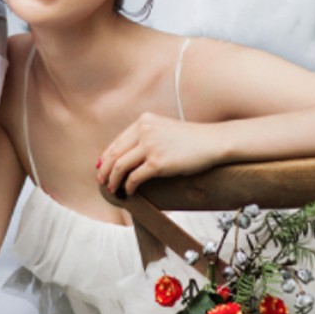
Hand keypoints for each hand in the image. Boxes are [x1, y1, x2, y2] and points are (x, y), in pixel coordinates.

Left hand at [96, 114, 226, 195]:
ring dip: (113, 180)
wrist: (212, 142)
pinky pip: (134, 177)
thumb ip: (145, 138)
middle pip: (114, 154)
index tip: (102, 169)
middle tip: (102, 182)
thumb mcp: (164, 130)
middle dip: (105, 170)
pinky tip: (129, 192)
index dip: (106, 158)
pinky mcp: (158, 163)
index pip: (117, 142)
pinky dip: (128, 187)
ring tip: (112, 189)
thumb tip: (124, 157)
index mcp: (144, 121)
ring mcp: (151, 146)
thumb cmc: (190, 140)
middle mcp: (144, 131)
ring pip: (120, 166)